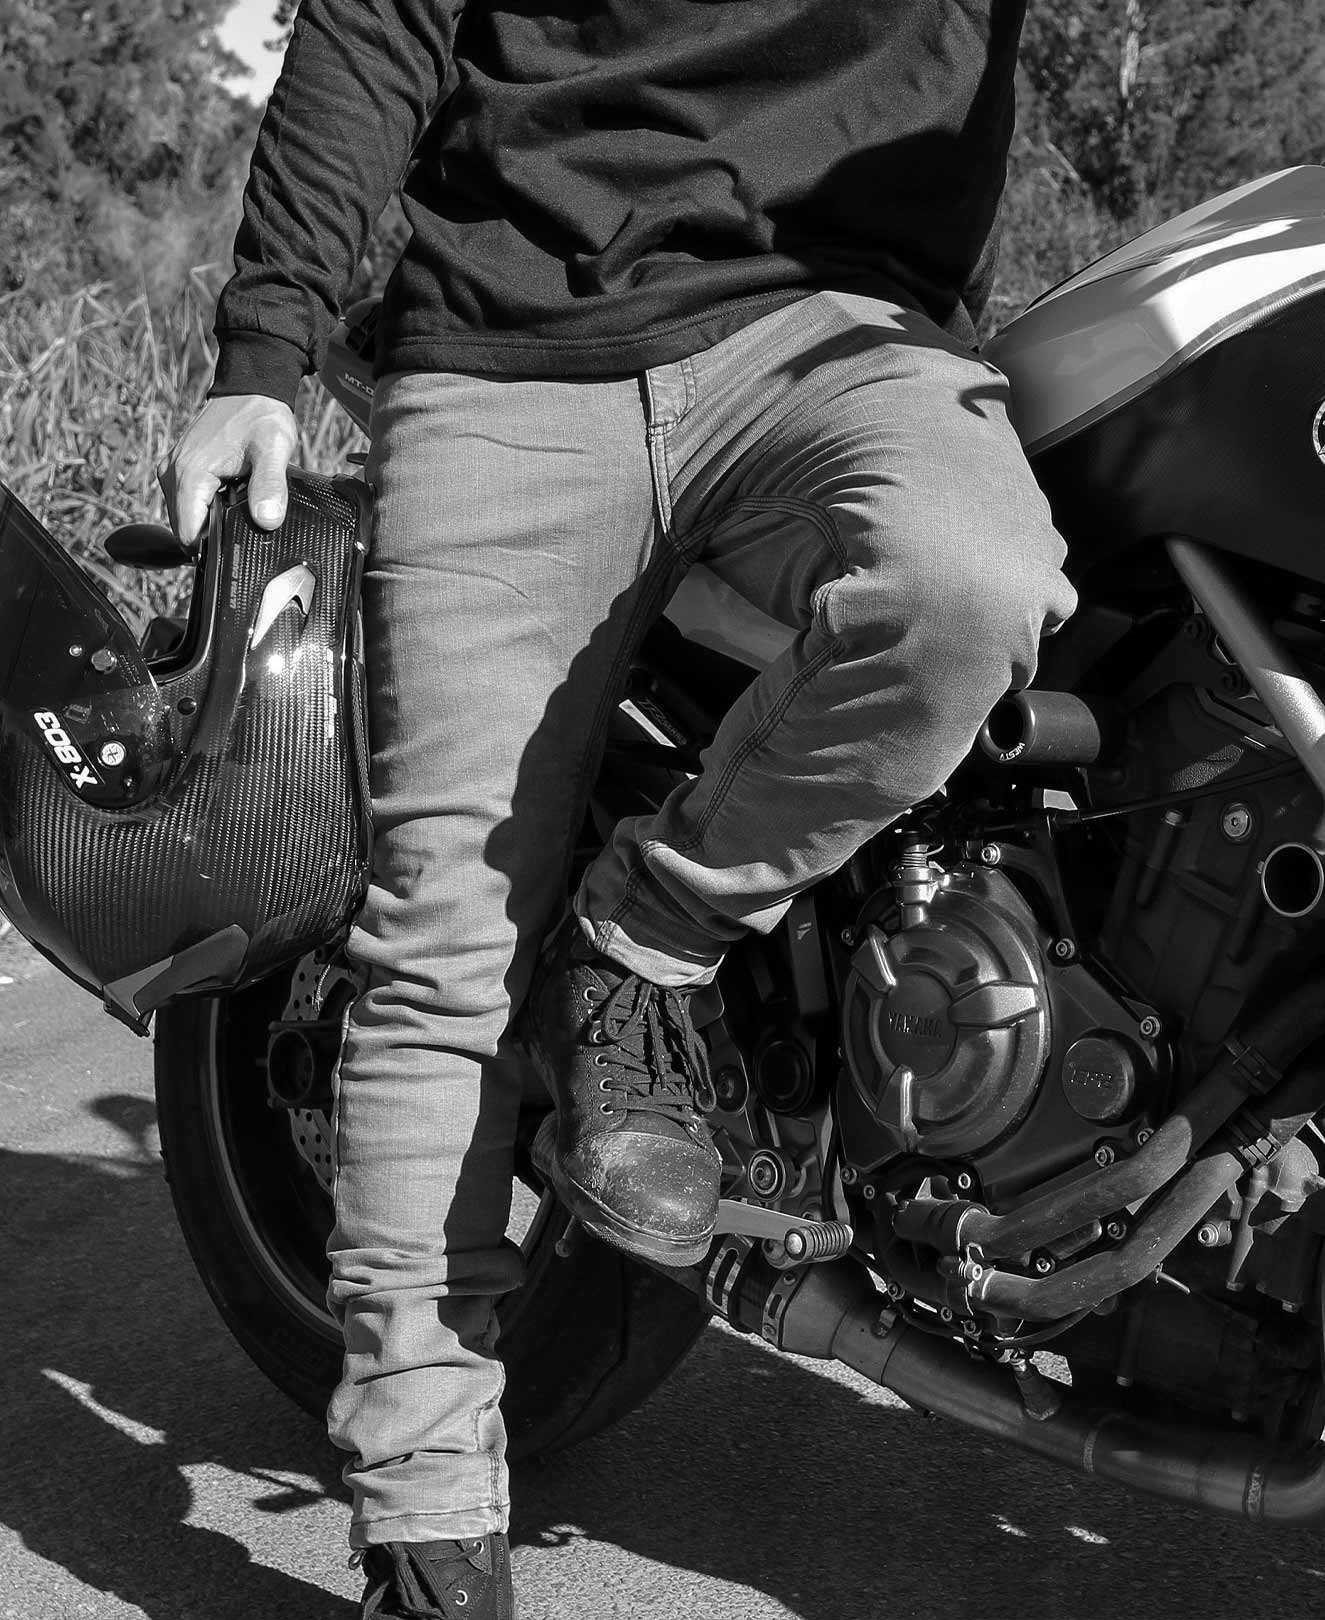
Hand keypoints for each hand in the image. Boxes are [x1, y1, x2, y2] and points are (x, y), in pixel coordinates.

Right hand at [158, 394, 298, 543]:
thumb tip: (266, 521)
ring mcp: (171, 470)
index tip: (238, 545)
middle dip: (214, 533)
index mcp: (189, 473)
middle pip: (187, 528)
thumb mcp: (273, 450)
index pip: (189, 535)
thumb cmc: (261, 416)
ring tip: (239, 502)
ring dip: (211, 519)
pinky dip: (207, 506)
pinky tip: (230, 494)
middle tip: (246, 518)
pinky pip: (188, 501)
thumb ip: (269, 487)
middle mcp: (172, 472)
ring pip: (187, 516)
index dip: (212, 549)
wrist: (251, 389)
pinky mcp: (178, 468)